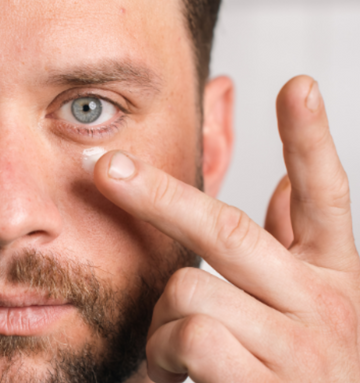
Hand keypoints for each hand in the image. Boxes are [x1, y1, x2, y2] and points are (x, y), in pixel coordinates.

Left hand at [94, 76, 359, 381]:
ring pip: (189, 292)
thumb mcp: (310, 296)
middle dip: (159, 195)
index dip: (311, 139)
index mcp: (332, 272)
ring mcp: (294, 346)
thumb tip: (286, 182)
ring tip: (176, 340)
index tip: (297, 87)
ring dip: (166, 315)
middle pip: (228, 229)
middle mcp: (321, 301)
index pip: (326, 194)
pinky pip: (187, 340)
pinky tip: (175, 370)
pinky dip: (165, 353)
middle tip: (108, 167)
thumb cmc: (306, 359)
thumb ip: (297, 238)